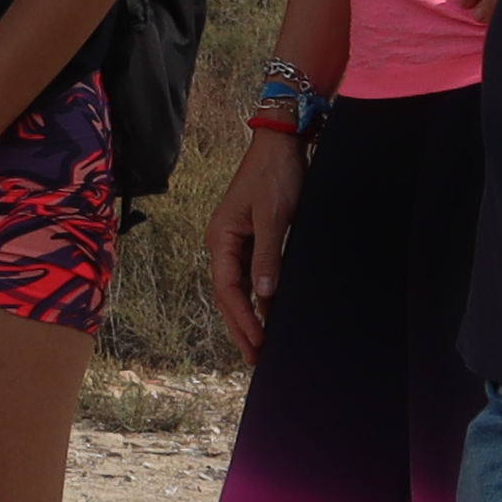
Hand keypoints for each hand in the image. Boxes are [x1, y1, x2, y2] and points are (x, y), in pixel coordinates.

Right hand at [206, 126, 304, 359]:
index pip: (227, 289)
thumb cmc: (275, 175)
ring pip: (238, 288)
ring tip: (259, 344)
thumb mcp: (274, 216)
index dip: (242, 319)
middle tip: (255, 357)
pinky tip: (268, 312)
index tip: (257, 342)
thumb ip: (269, 256)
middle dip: (240, 327)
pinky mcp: (251, 238)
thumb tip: (264, 295)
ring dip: (248, 315)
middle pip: (228, 295)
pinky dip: (258, 297)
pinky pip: (251, 274)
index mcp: (221, 238)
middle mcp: (223, 243)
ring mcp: (236, 241)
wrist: (281, 144)